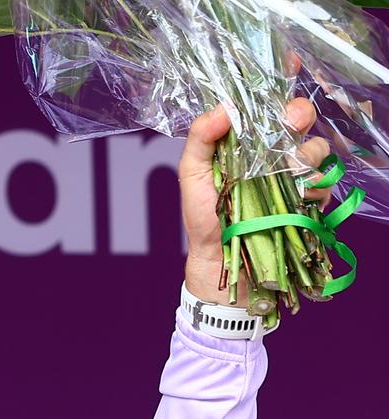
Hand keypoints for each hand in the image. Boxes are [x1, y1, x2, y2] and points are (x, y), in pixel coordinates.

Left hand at [180, 96, 335, 305]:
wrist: (219, 260)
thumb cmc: (204, 216)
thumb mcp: (191, 175)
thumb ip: (200, 139)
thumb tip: (222, 109)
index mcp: (247, 138)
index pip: (267, 100)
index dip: (280, 78)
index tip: (288, 62)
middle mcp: (274, 149)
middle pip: (300, 117)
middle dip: (297, 114)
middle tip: (289, 121)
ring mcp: (295, 172)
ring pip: (316, 147)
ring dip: (301, 155)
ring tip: (281, 173)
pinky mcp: (310, 197)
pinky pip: (323, 181)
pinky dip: (310, 186)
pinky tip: (295, 196)